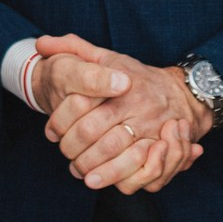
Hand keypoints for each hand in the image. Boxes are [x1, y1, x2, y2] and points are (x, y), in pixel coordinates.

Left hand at [35, 35, 209, 191]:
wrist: (181, 92)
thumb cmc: (136, 77)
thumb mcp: (108, 57)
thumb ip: (74, 47)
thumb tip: (42, 43)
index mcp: (122, 86)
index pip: (84, 107)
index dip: (62, 123)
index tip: (50, 133)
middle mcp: (139, 108)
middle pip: (98, 135)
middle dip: (75, 150)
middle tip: (65, 156)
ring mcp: (153, 130)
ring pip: (117, 155)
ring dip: (94, 168)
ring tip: (78, 171)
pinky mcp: (162, 149)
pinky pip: (140, 171)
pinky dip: (118, 178)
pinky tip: (101, 179)